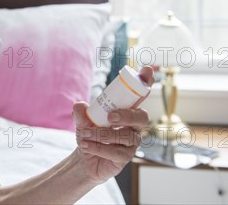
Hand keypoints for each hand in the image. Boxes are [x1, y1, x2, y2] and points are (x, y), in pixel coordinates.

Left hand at [71, 67, 152, 184]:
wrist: (85, 157)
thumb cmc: (89, 133)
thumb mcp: (82, 120)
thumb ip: (81, 112)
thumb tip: (80, 105)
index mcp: (126, 110)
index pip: (140, 95)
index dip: (146, 82)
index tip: (147, 70)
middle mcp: (134, 125)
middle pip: (142, 117)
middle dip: (127, 115)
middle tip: (110, 116)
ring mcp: (133, 142)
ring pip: (126, 136)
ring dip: (103, 134)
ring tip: (84, 134)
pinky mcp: (126, 157)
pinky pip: (117, 152)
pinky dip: (99, 147)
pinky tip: (86, 145)